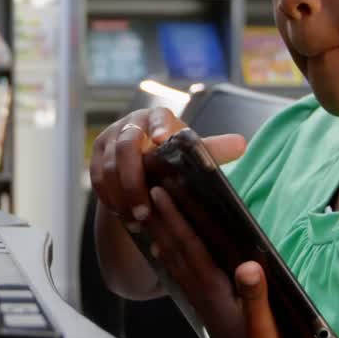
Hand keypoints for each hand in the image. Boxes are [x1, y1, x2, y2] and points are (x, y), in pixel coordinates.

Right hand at [88, 107, 244, 227]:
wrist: (144, 164)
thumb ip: (213, 149)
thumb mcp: (193, 153)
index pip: (157, 117)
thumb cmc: (174, 156)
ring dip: (121, 196)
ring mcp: (109, 139)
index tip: (162, 139)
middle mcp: (130, 124)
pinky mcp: (96, 158)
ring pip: (107, 167)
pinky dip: (109, 198)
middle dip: (133, 182)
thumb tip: (241, 144)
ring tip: (137, 220)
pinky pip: (97, 179)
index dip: (159, 127)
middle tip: (144, 211)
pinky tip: (124, 216)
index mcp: (157, 117)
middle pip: (125, 148)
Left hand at [146, 186, 302, 337]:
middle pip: (173, 248)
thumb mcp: (266, 327)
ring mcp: (203, 302)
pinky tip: (164, 252)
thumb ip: (256, 296)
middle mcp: (202, 293)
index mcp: (214, 291)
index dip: (174, 218)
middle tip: (141, 191)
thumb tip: (249, 266)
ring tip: (144, 214)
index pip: (189, 247)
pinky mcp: (208, 309)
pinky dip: (170, 256)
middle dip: (157, 218)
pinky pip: (181, 273)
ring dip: (159, 234)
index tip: (159, 193)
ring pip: (174, 260)